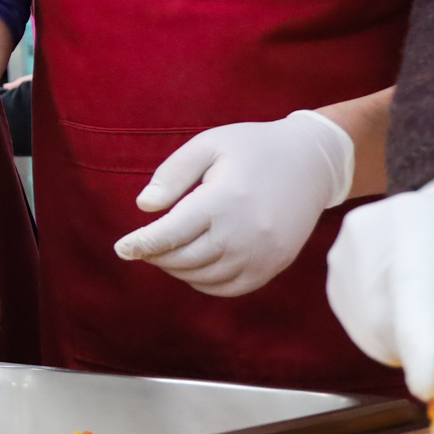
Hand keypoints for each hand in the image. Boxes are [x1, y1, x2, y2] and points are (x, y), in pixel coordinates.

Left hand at [115, 110, 352, 296]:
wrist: (313, 162)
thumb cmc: (252, 147)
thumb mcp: (208, 145)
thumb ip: (172, 175)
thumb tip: (144, 206)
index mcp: (223, 201)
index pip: (171, 234)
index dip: (141, 244)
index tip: (120, 249)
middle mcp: (243, 234)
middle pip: (184, 259)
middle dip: (155, 255)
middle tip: (140, 245)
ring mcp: (262, 255)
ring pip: (204, 277)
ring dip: (176, 269)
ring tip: (164, 251)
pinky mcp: (274, 265)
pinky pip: (230, 288)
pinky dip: (204, 282)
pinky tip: (192, 265)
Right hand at [327, 175, 433, 398]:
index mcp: (416, 224)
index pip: (412, 290)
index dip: (418, 343)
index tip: (426, 389)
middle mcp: (367, 234)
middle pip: (389, 320)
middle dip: (421, 350)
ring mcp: (342, 252)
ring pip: (371, 329)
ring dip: (404, 345)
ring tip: (429, 320)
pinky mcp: (332, 271)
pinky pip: (359, 325)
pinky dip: (387, 335)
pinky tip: (404, 313)